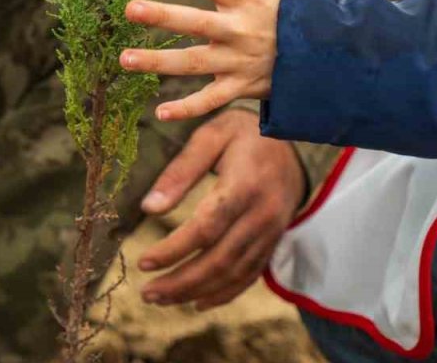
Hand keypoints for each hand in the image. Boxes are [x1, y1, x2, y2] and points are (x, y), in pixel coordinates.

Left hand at [121, 0, 282, 121]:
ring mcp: (239, 61)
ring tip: (124, 59)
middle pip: (195, 23)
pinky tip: (160, 112)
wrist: (324, 51)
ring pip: (194, 63)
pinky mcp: (241, 87)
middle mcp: (239, 30)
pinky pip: (211, 100)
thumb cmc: (286, 9)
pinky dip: (187, 109)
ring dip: (158, 62)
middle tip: (129, 9)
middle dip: (162, 16)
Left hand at [138, 109, 304, 309]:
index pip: (207, 227)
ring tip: (161, 298)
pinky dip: (223, 294)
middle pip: (220, 259)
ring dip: (195, 291)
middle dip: (181, 281)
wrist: (292, 139)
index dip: (174, 249)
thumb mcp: (210, 136)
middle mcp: (263, 214)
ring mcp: (272, 232)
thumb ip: (180, 170)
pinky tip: (196, 302)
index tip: (144, 262)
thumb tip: (148, 207)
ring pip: (233, 273)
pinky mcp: (273, 241)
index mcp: (246, 185)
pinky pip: (250, 275)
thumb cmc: (243, 134)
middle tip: (147, 292)